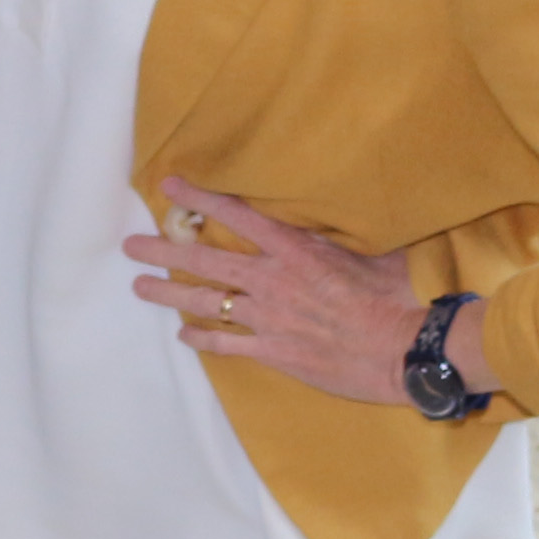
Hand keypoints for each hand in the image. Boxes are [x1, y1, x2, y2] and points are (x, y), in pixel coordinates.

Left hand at [119, 175, 446, 407]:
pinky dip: (202, 338)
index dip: (199, 200)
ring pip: (205, 301)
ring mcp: (269, 318)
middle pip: (205, 261)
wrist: (407, 349)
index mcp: (295, 251)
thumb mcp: (371, 251)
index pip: (237, 216)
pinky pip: (226, 343)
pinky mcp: (274, 351)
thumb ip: (341, 236)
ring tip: (139, 286)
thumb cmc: (398, 297)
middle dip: (163, 251)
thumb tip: (339, 216)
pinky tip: (183, 334)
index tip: (169, 187)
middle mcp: (272, 281)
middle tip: (131, 245)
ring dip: (168, 293)